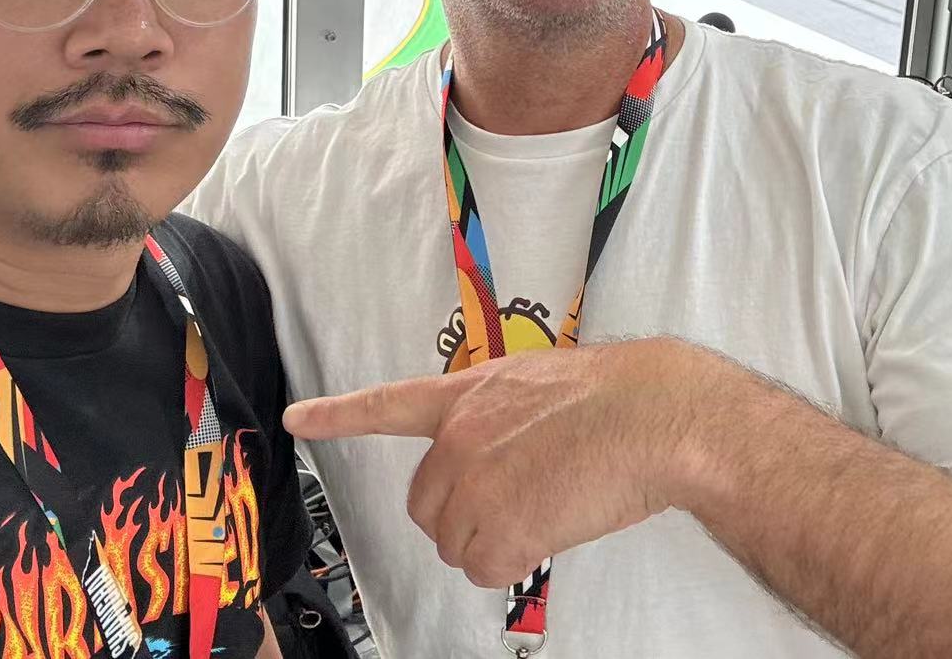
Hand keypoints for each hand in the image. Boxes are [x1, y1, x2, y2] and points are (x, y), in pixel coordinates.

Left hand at [283, 338, 726, 588]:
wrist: (654, 415)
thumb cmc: (616, 397)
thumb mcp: (539, 385)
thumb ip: (501, 416)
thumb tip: (506, 455)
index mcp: (468, 395)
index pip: (389, 404)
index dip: (338, 415)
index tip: (297, 419)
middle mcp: (458, 437)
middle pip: (425, 505)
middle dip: (460, 516)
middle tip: (518, 505)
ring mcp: (474, 481)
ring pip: (456, 542)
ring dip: (492, 542)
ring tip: (546, 510)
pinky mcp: (500, 524)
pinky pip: (485, 568)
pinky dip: (513, 562)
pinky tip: (550, 531)